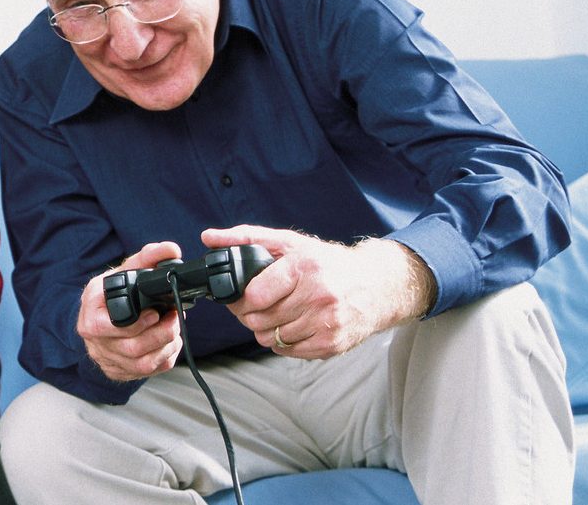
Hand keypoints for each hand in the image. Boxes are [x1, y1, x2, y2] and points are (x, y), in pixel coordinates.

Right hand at [77, 241, 184, 381]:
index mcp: (91, 309)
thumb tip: (171, 250)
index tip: (156, 313)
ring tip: (174, 332)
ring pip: (140, 364)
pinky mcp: (116, 370)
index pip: (108, 326)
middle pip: (130, 348)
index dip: (138, 324)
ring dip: (165, 348)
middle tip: (174, 320)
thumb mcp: (126, 269)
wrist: (101, 312)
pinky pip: (144, 373)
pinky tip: (168, 345)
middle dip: (160, 335)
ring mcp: (104, 356)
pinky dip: (163, 360)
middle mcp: (93, 337)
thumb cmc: (113, 291)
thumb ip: (149, 257)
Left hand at [205, 225, 434, 358]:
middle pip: (259, 319)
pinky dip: (283, 341)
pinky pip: (287, 351)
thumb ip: (246, 238)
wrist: (378, 285)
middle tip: (259, 304)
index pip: (255, 295)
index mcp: (305, 267)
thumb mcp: (289, 242)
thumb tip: (209, 237)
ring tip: (278, 312)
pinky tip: (293, 324)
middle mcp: (318, 296)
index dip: (242, 298)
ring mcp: (326, 323)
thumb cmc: (329, 263)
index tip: (244, 294)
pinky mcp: (331, 344)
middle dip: (251, 313)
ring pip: (270, 338)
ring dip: (266, 328)